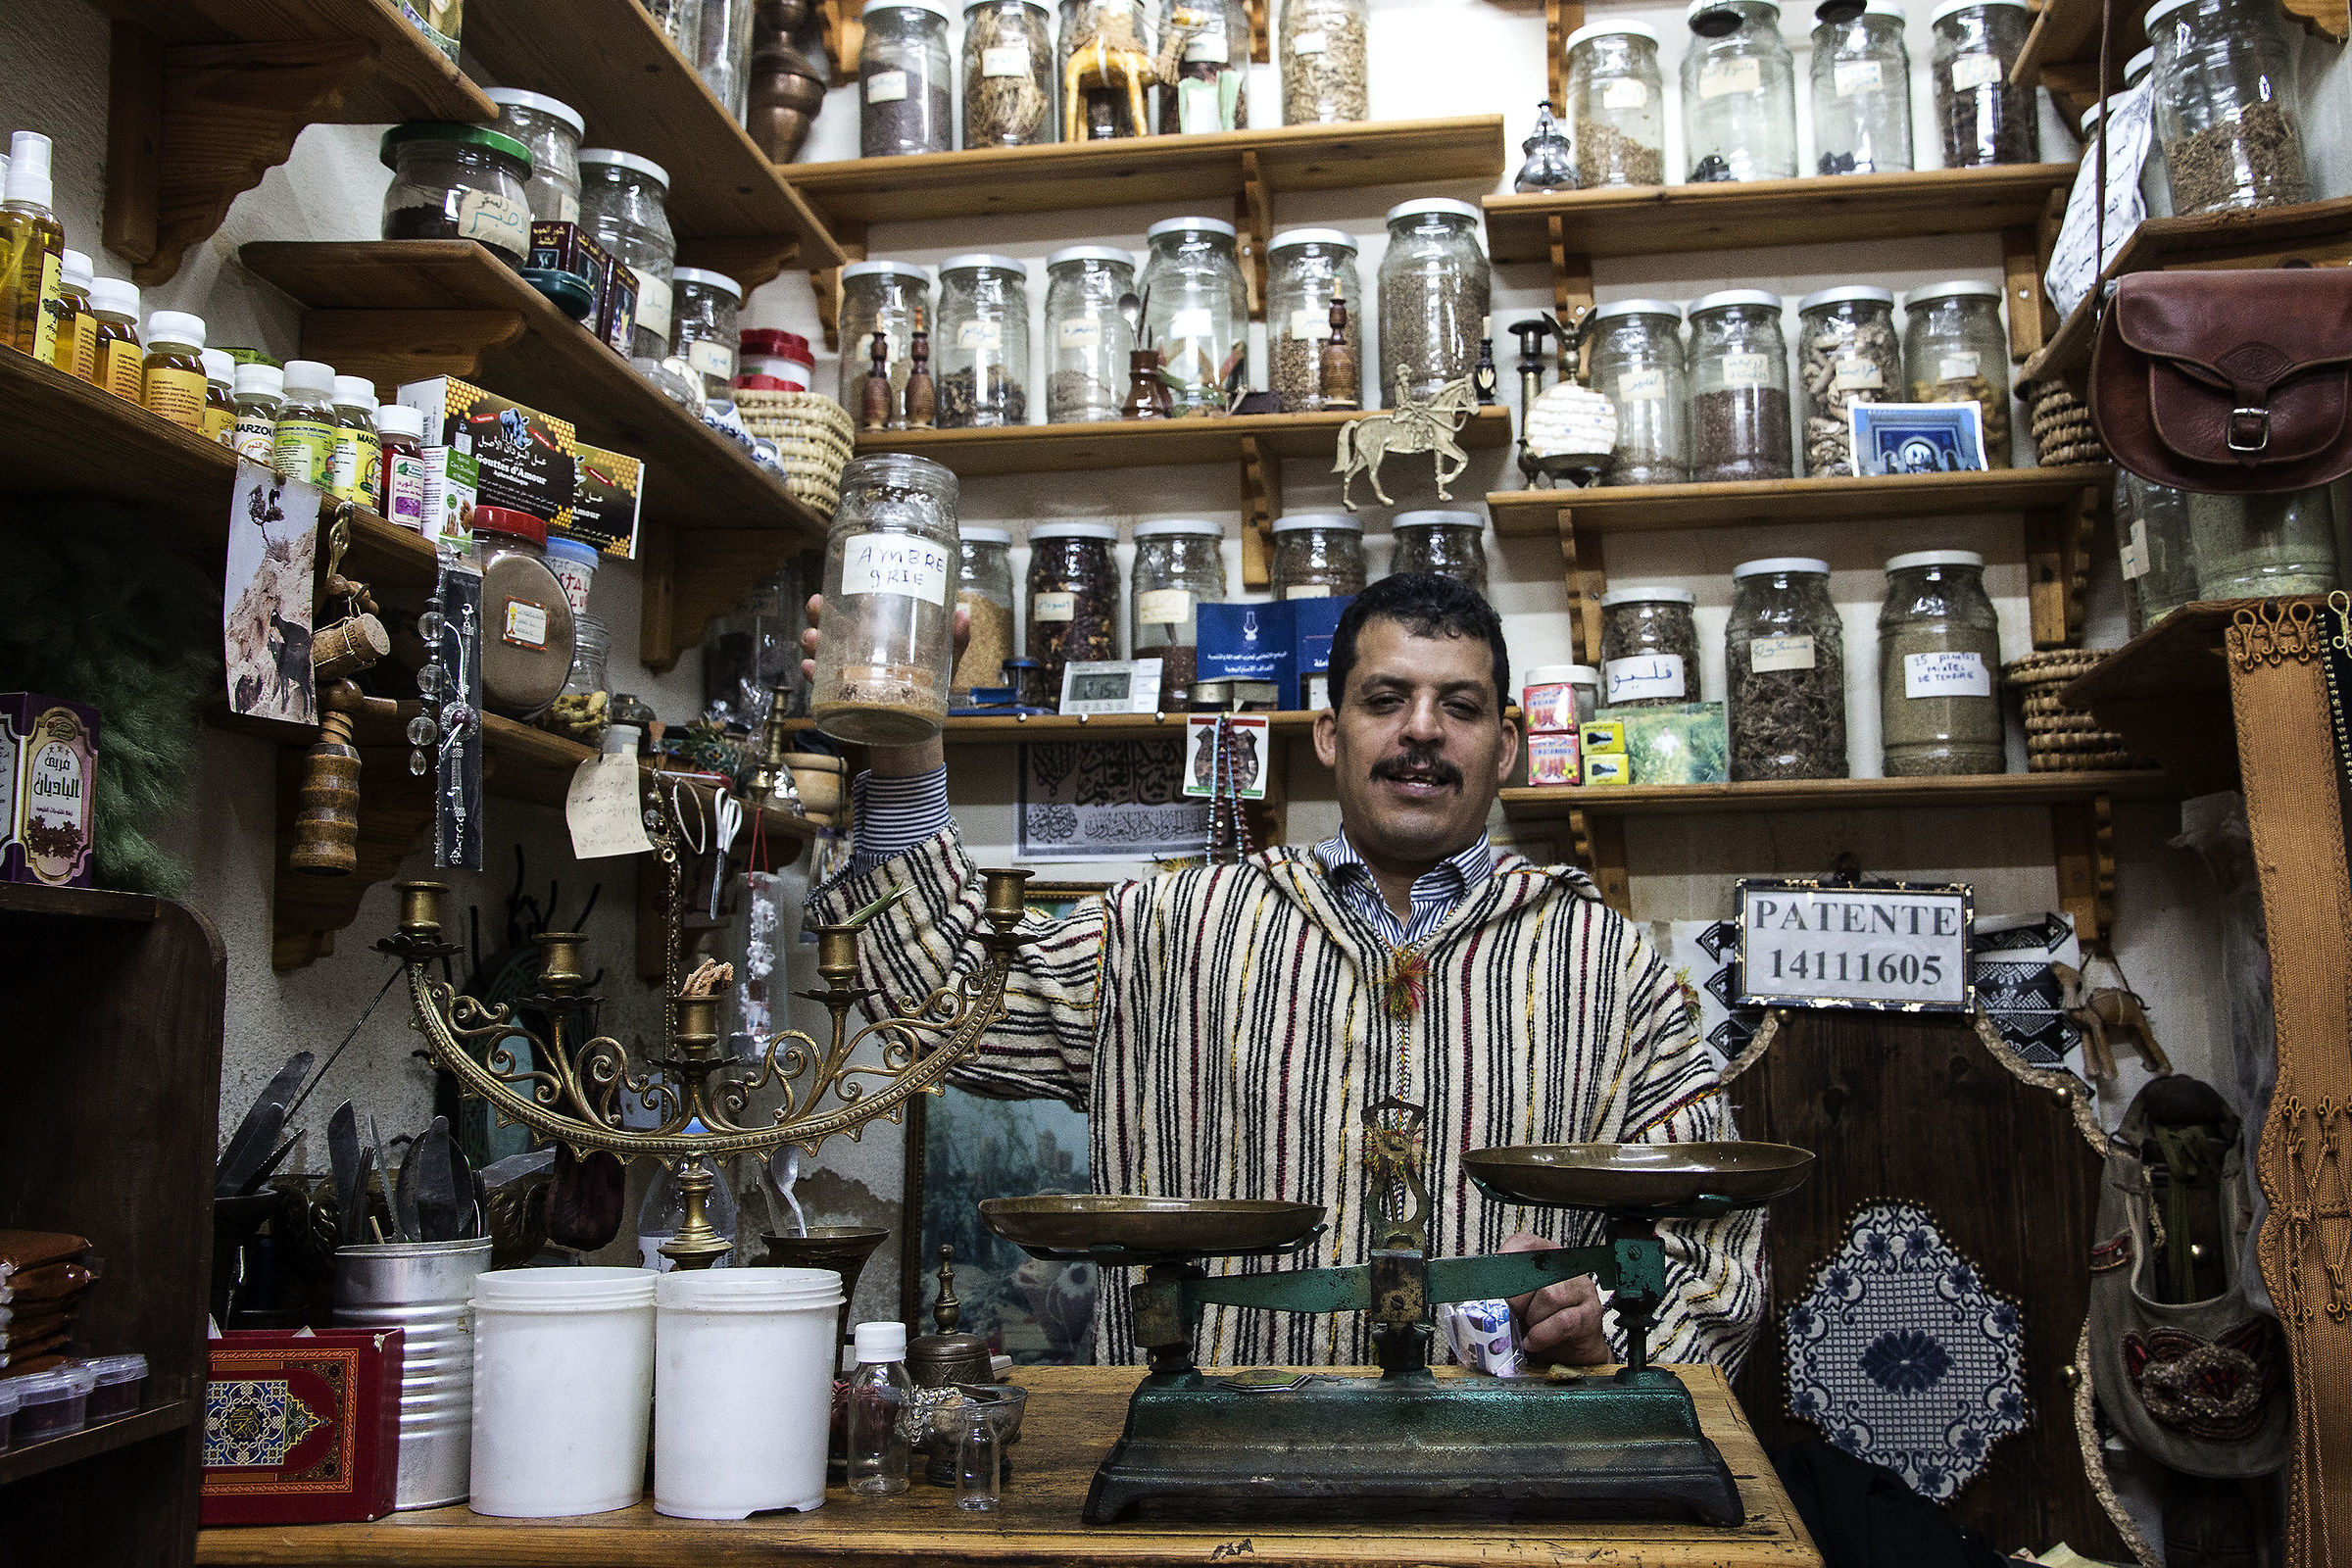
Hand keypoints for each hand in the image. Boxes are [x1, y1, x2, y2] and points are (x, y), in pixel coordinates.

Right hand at [798, 593, 969, 776]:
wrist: (914, 733)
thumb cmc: (927, 691)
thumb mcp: (944, 663)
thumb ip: (955, 640)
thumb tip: (965, 612)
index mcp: (881, 633)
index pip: (861, 605)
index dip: (851, 589)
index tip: (848, 576)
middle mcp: (858, 647)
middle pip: (832, 622)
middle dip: (820, 611)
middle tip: (817, 603)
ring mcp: (845, 670)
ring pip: (821, 649)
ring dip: (812, 640)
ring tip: (813, 638)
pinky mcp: (839, 695)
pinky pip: (820, 682)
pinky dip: (813, 674)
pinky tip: (811, 669)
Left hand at [1501, 1232, 1610, 1366]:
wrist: (1569, 1351)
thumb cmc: (1538, 1322)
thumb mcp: (1517, 1301)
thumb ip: (1501, 1291)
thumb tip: (1477, 1298)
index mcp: (1544, 1253)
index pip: (1522, 1244)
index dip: (1504, 1267)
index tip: (1494, 1291)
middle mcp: (1565, 1265)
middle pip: (1534, 1273)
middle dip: (1515, 1301)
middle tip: (1509, 1316)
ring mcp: (1581, 1287)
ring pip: (1550, 1295)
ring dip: (1531, 1319)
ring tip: (1527, 1328)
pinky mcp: (1591, 1312)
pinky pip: (1563, 1321)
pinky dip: (1541, 1335)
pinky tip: (1533, 1341)